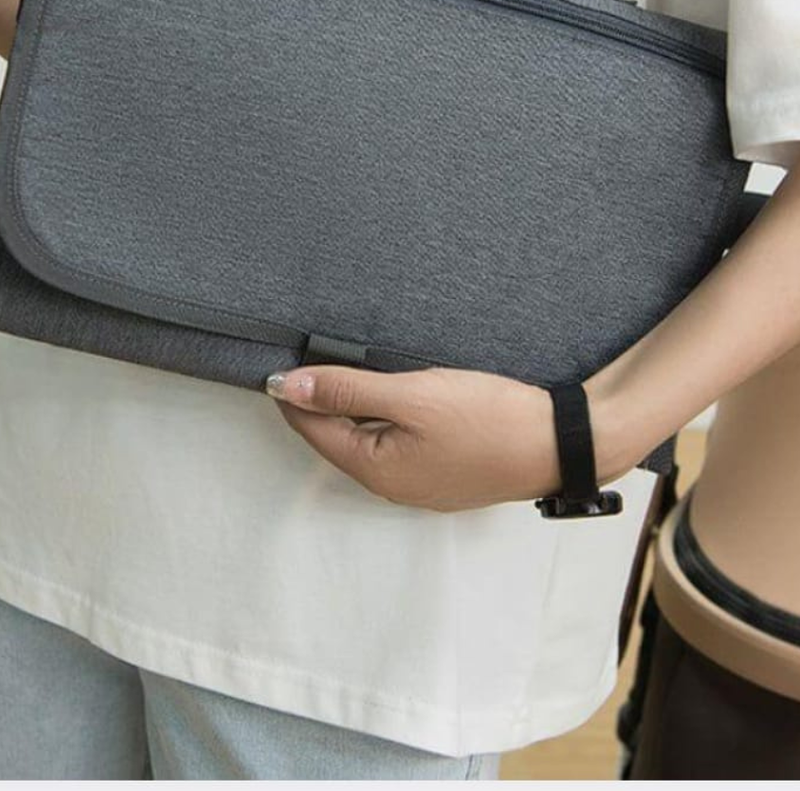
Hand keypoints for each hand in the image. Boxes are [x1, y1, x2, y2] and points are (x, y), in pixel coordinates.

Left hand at [266, 365, 632, 511]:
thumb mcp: (412, 395)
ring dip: (349, 406)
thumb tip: (285, 387)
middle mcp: (390, 485)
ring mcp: (418, 482)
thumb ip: (347, 389)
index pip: (311, 428)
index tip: (280, 358)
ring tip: (341, 367)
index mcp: (375, 469)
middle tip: (306, 355)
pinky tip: (387, 392)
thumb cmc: (487, 419)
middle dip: (317, 400)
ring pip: (365, 439)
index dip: (291, 393)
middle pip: (335, 437)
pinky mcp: (441, 471)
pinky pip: (393, 443)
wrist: (561, 442)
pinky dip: (380, 416)